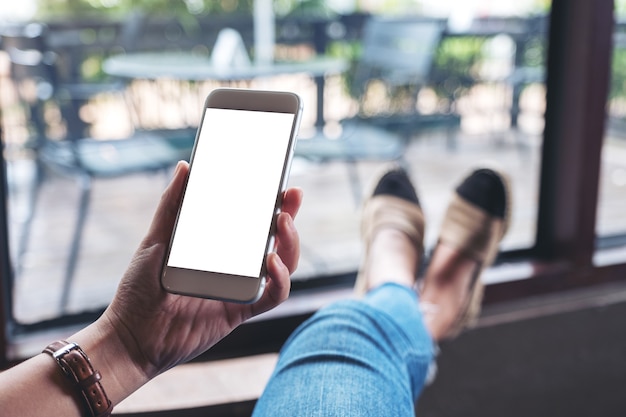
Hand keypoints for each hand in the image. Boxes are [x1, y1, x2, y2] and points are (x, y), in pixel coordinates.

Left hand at [100, 161, 302, 377]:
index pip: (253, 221)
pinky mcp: (241, 311)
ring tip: (281, 225)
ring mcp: (240, 288)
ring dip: (290, 244)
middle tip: (291, 198)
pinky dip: (281, 280)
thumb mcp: (155, 241)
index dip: (273, 203)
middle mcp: (235, 266)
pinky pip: (273, 296)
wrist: (131, 337)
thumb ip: (170, 205)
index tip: (282, 184)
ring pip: (282, 264)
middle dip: (290, 217)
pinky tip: (271, 263)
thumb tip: (185, 167)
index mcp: (218, 247)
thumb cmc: (139, 289)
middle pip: (275, 239)